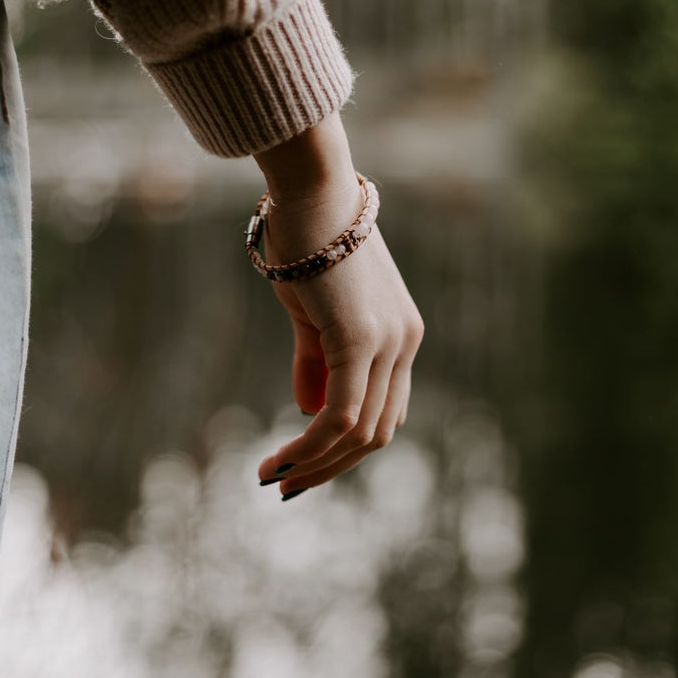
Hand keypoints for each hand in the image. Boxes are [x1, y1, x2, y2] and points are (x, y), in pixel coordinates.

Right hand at [253, 167, 423, 498]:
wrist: (310, 191)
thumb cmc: (306, 241)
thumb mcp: (311, 312)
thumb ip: (316, 362)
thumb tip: (308, 409)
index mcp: (400, 335)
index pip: (385, 411)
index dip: (347, 447)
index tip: (304, 464)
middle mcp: (405, 342)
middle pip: (379, 432)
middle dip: (332, 467)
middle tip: (287, 486)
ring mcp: (388, 341)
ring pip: (361, 432)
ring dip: (315, 463)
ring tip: (273, 476)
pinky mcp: (361, 338)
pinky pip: (340, 414)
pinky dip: (310, 446)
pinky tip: (279, 459)